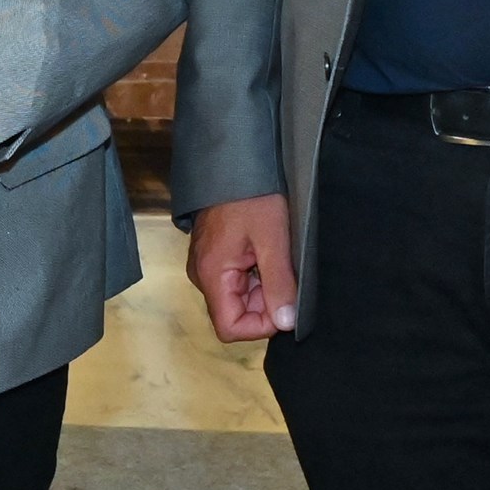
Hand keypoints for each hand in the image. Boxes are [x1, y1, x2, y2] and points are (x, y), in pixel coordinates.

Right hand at [189, 194, 298, 342]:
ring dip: (262, 287)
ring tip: (275, 257)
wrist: (233, 161)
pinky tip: (265, 251)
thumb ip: (279, 283)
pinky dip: (255, 274)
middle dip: (264, 302)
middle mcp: (203, 276)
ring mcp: (207, 266)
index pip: (230, 327)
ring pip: (238, 297)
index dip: (260, 325)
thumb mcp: (273, 239)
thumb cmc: (252, 196)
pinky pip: (235, 280)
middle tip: (283, 271)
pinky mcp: (214, 256)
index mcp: (211, 275)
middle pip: (235, 313)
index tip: (283, 302)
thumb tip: (287, 323)